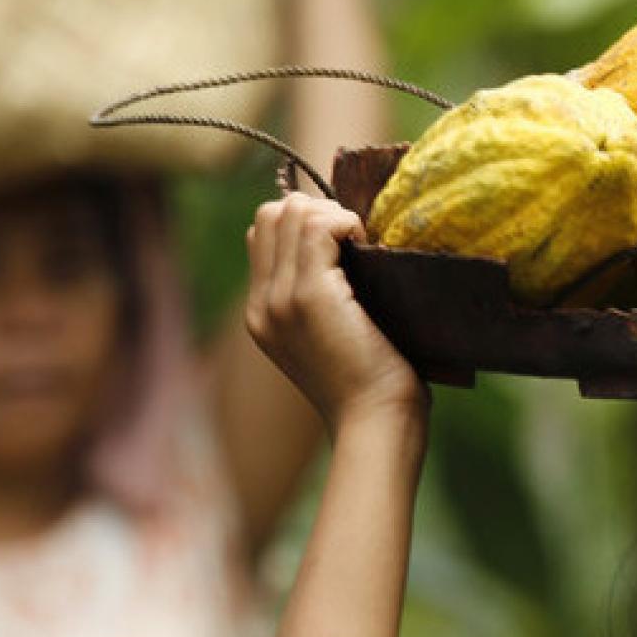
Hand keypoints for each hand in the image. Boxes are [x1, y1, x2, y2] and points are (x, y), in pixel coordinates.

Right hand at [245, 195, 426, 431]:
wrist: (375, 424)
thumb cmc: (374, 386)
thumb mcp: (336, 338)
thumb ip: (327, 298)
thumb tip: (350, 248)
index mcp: (263, 314)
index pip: (263, 234)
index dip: (305, 223)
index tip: (347, 243)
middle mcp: (261, 304)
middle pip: (271, 215)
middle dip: (318, 211)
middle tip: (356, 240)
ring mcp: (280, 299)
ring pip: (291, 212)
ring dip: (333, 215)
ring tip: (362, 243)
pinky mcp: (309, 297)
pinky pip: (317, 226)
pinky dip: (345, 222)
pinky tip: (367, 244)